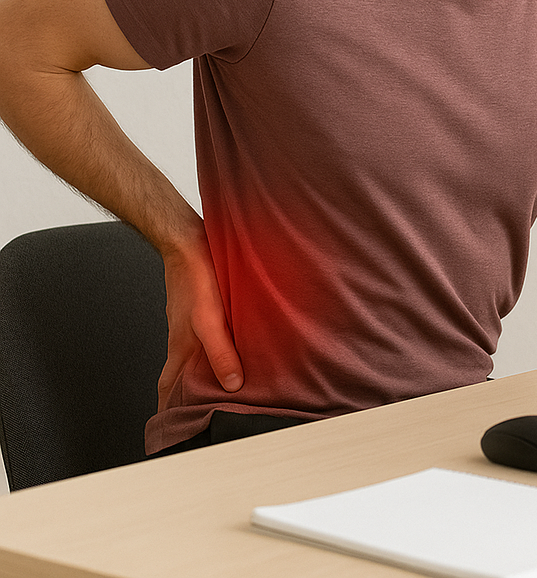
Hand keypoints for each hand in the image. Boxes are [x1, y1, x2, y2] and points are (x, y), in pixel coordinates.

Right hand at [157, 234, 243, 411]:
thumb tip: (231, 384)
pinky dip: (214, 348)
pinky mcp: (202, 308)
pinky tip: (231, 345)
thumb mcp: (209, 321)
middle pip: (180, 376)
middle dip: (187, 396)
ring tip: (222, 386)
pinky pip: (205, 337)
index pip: (168, 389)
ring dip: (203, 372)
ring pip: (193, 356)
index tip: (172, 432)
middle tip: (201, 414)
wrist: (189, 242)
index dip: (168, 411)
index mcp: (180, 348)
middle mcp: (183, 339)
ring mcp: (190, 323)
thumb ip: (221, 352)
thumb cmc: (195, 278)